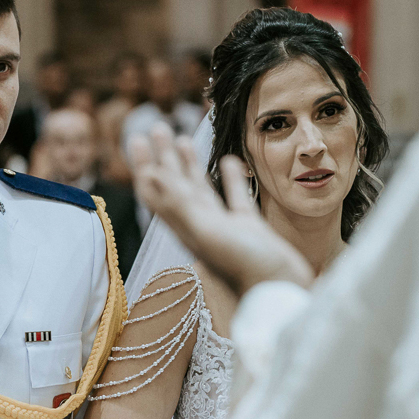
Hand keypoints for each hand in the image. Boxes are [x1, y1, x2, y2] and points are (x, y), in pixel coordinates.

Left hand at [129, 124, 312, 295]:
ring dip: (188, 164)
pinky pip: (233, 198)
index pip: (156, 190)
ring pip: (199, 189)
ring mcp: (223, 226)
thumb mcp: (207, 232)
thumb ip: (180, 206)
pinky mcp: (247, 228)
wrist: (280, 291)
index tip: (138, 138)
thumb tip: (150, 177)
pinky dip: (229, 178)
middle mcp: (198, 224)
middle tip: (157, 127)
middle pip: (173, 185)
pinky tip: (228, 160)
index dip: (145, 165)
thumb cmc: (245, 266)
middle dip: (163, 156)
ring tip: (181, 138)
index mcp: (184, 225)